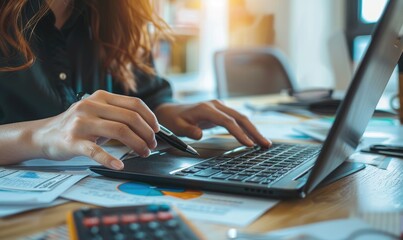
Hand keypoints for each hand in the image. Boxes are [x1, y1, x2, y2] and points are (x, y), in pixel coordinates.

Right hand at [33, 90, 158, 169]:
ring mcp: (81, 123)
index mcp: (101, 97)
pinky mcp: (73, 141)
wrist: (44, 134)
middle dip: (147, 133)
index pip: (134, 104)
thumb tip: (148, 126)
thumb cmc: (77, 125)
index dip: (150, 118)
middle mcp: (91, 106)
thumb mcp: (97, 112)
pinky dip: (110, 159)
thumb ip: (118, 114)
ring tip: (143, 153)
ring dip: (137, 144)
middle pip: (130, 118)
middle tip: (151, 145)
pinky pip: (95, 151)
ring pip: (119, 131)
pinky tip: (119, 165)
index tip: (157, 130)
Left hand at [154, 100, 270, 147]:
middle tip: (265, 144)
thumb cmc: (174, 120)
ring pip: (241, 117)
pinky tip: (255, 137)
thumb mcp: (177, 126)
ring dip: (254, 130)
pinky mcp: (222, 111)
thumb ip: (188, 130)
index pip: (227, 121)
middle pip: (240, 117)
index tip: (249, 144)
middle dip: (254, 131)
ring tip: (265, 143)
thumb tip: (199, 135)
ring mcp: (220, 107)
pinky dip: (247, 128)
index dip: (239, 133)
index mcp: (206, 108)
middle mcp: (216, 105)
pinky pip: (237, 119)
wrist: (171, 110)